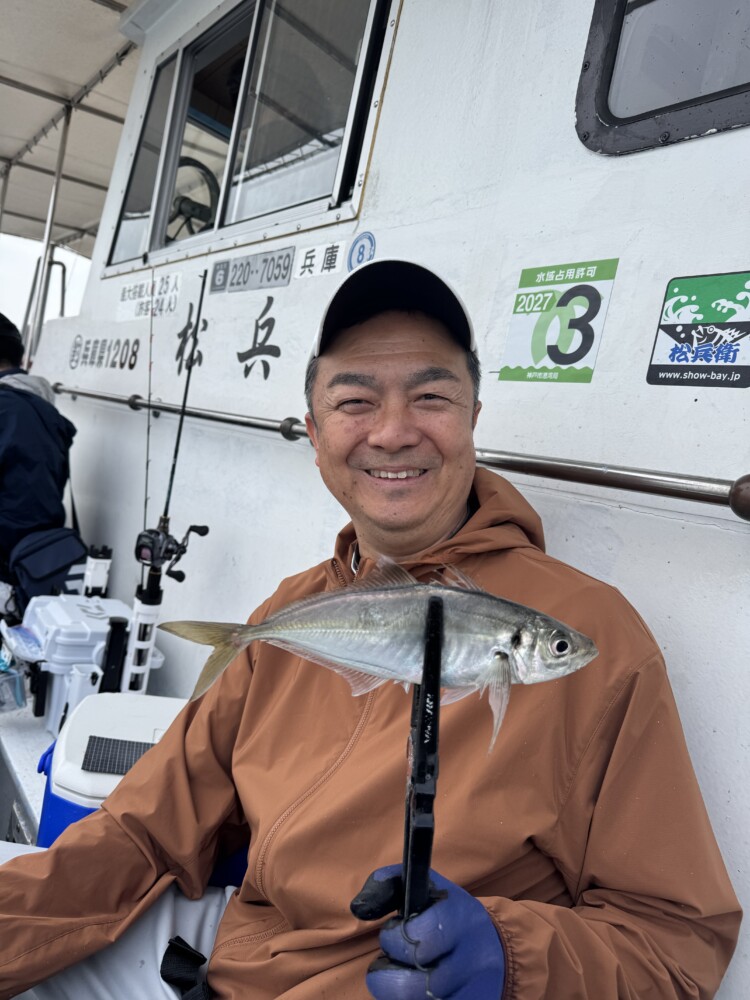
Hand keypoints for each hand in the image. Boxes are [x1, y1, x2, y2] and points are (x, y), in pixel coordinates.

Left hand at [351, 864, 504, 998]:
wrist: (496, 950)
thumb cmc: (445, 915)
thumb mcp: (424, 888)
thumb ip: (389, 884)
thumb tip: (359, 908)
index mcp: (460, 916)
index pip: (418, 936)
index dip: (393, 940)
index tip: (392, 935)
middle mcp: (473, 957)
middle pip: (411, 986)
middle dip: (388, 974)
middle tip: (393, 961)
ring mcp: (474, 991)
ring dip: (396, 995)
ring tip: (402, 978)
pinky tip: (416, 993)